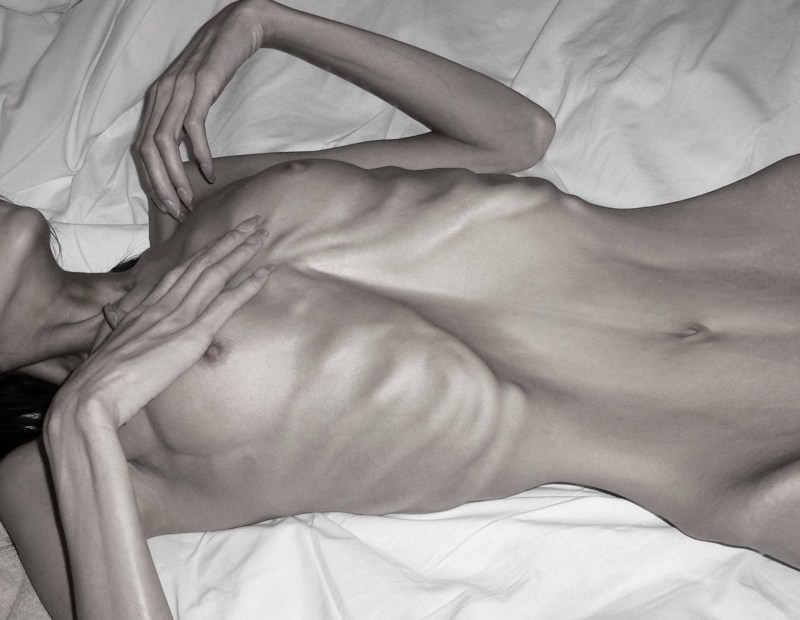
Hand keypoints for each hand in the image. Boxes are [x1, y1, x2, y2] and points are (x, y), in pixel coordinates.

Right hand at [56, 217, 269, 428]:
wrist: (91, 392)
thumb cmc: (100, 377)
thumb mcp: (113, 344)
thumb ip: (124, 327)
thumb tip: (118, 318)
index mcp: (146, 306)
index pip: (181, 270)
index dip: (205, 251)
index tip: (223, 237)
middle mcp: (163, 304)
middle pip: (201, 263)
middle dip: (229, 240)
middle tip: (253, 222)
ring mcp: (178, 317)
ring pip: (215, 274)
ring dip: (241, 252)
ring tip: (261, 234)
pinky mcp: (191, 335)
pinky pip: (224, 305)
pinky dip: (246, 287)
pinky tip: (264, 274)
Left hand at [134, 0, 279, 218]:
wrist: (239, 28)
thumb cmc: (219, 65)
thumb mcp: (195, 94)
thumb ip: (183, 119)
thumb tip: (184, 156)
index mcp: (157, 100)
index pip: (142, 148)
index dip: (151, 180)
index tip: (168, 204)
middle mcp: (161, 95)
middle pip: (148, 150)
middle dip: (160, 186)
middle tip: (177, 211)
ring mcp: (179, 89)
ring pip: (165, 143)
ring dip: (176, 176)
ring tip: (190, 199)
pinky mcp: (201, 86)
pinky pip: (193, 126)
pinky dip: (199, 153)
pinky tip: (209, 172)